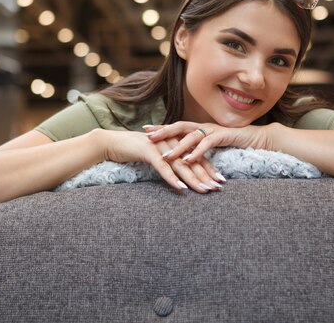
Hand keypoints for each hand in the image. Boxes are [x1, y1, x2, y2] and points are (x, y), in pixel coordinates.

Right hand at [101, 129, 221, 192]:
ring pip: (181, 165)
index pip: (196, 157)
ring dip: (194, 179)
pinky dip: (172, 178)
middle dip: (206, 175)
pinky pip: (163, 167)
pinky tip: (181, 188)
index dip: (209, 169)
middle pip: (192, 161)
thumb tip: (182, 176)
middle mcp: (171, 142)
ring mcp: (161, 146)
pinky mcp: (149, 151)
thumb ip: (170, 162)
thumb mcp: (156, 156)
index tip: (220, 181)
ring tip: (204, 190)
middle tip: (218, 187)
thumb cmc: (134, 150)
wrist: (113, 143)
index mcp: (175, 142)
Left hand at [144, 121, 273, 165]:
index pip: (177, 126)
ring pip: (191, 137)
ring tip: (165, 156)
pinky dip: (196, 152)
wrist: (256, 138)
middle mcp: (203, 126)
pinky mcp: (223, 136)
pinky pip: (207, 144)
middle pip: (179, 126)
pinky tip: (188, 160)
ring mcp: (213, 130)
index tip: (145, 130)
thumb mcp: (213, 146)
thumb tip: (184, 156)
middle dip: (163, 131)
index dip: (161, 127)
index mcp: (199, 128)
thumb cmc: (234, 143)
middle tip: (147, 136)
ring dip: (177, 147)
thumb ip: (199, 148)